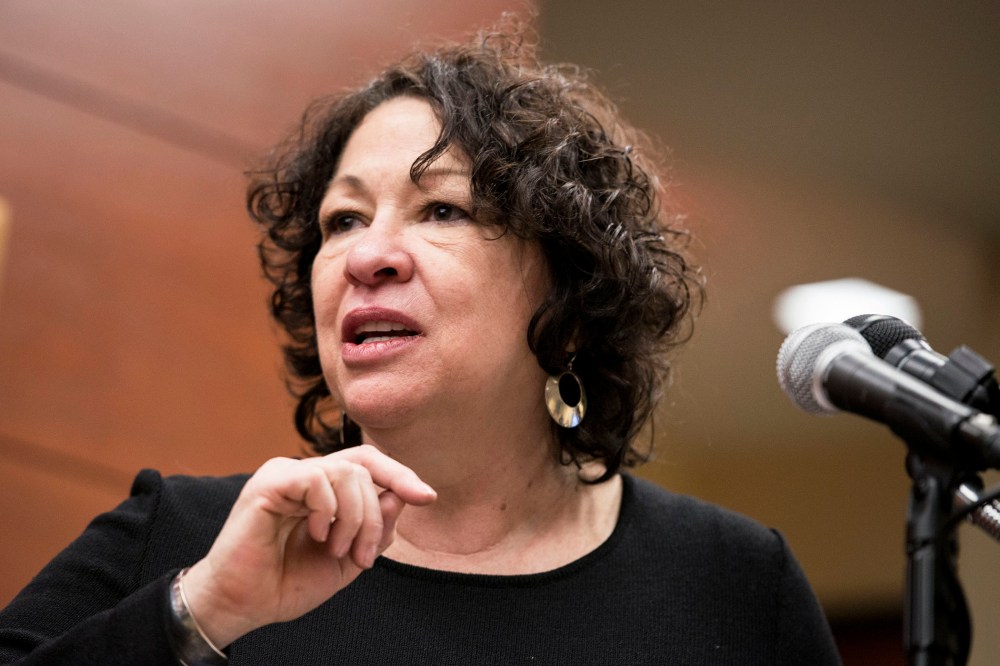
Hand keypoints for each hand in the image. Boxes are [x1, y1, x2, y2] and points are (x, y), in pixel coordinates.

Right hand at [180, 445, 435, 646]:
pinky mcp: (268, 483)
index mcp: (324, 489)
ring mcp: (286, 474)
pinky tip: (315, 534)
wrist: (244, 605)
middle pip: (364, 467)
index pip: (369, 464)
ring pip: (346, 472)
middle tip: (363, 556)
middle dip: (376, 514)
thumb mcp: (349, 560)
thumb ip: (377, 530)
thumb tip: (403, 496)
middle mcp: (306, 475)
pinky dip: (327, 510)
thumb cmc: (288, 582)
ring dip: (354, 518)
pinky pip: (316, 478)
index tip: (428, 497)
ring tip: (335, 549)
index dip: (400, 475)